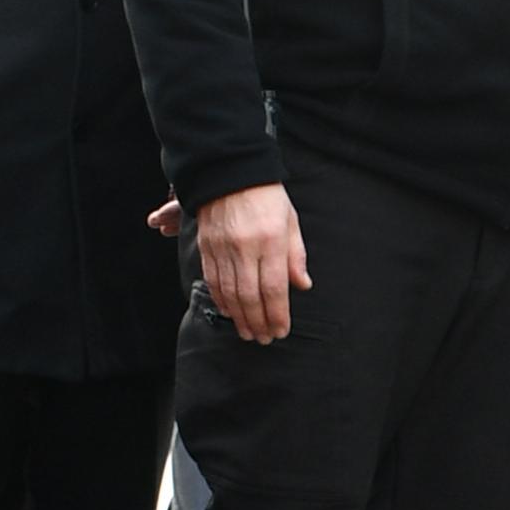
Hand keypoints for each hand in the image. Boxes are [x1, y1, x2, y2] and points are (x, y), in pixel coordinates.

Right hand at [193, 182, 311, 346]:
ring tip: (249, 332)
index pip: (275, 288)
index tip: (281, 331)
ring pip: (230, 292)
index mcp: (270, 240)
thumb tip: (303, 286)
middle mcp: (245, 247)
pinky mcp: (207, 246)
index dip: (278, 314)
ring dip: (240, 317)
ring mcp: (223, 247)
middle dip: (258, 322)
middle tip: (264, 339)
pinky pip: (213, 280)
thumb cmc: (266, 196)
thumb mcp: (290, 221)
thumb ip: (295, 255)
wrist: (229, 170)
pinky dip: (221, 300)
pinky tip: (230, 312)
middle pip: (251, 296)